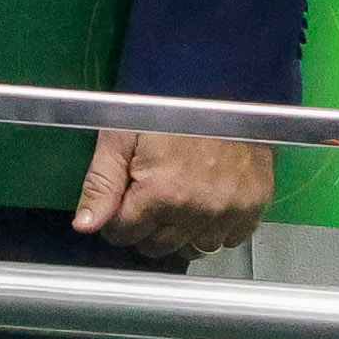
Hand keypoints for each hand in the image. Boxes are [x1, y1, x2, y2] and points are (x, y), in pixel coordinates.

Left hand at [74, 123, 273, 261]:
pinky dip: (214, 231)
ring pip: (193, 249)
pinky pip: (229, 240)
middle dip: (142, 229)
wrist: (223, 89)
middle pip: (157, 246)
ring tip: (173, 205)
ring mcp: (230, 211)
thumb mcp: (120, 137)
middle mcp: (198, 209)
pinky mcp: (253, 206)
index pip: (123, 234)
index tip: (119, 205)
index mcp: (162, 193)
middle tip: (144, 201)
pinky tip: (203, 209)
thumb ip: (101, 184)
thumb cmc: (167, 106)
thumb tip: (84, 225)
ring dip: (178, 236)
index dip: (114, 220)